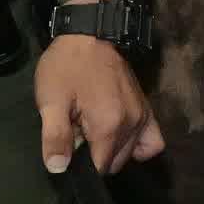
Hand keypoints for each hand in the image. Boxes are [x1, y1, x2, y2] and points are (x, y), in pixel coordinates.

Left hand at [36, 33, 160, 173]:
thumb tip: (58, 169)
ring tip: (92, 128)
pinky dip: (138, 146)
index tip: (69, 144)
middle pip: (114, 163)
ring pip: (130, 154)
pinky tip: (120, 137)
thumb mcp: (51, 100)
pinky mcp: (147, 109)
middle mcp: (132, 124)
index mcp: (108, 126)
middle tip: (77, 131)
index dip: (79, 163)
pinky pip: (153, 142)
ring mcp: (143, 116)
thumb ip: (55, 137)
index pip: (98, 168)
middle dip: (94, 156)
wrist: (88, 35)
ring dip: (111, 150)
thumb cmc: (66, 67)